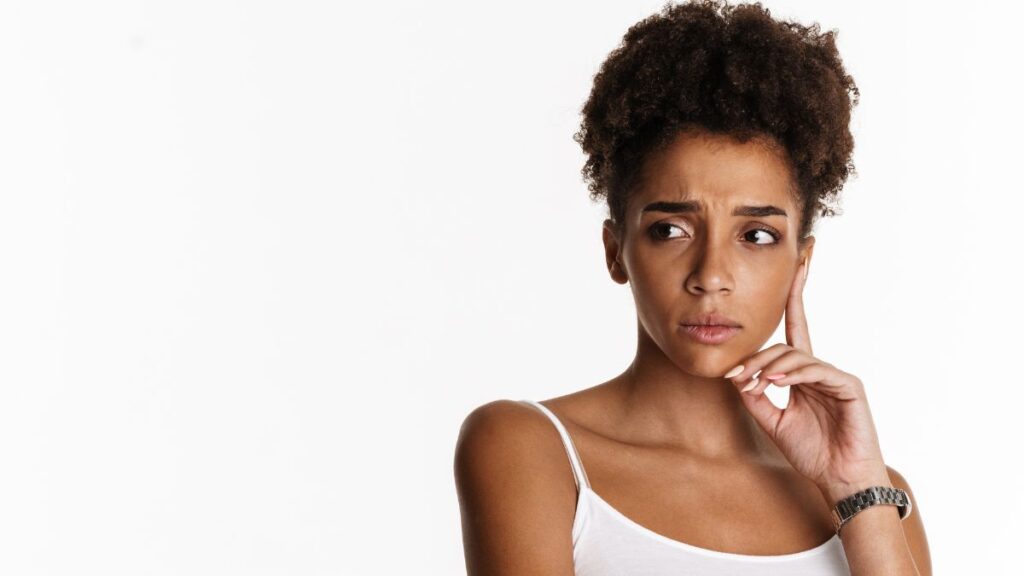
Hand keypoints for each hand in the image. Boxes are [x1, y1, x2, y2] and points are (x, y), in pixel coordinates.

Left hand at [725, 260, 890, 502]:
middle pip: (784, 346)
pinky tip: (777, 383)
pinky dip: (793, 374)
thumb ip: (756, 397)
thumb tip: (736, 376)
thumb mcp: (773, 421)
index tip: (798, 260)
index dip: (794, 294)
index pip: (796, 327)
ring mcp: (836, 376)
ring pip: (796, 356)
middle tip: (736, 377)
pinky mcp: (849, 386)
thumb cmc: (812, 452)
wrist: (839, 480)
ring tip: (755, 384)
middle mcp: (819, 369)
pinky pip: (816, 370)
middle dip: (756, 359)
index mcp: (803, 374)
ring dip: (769, 368)